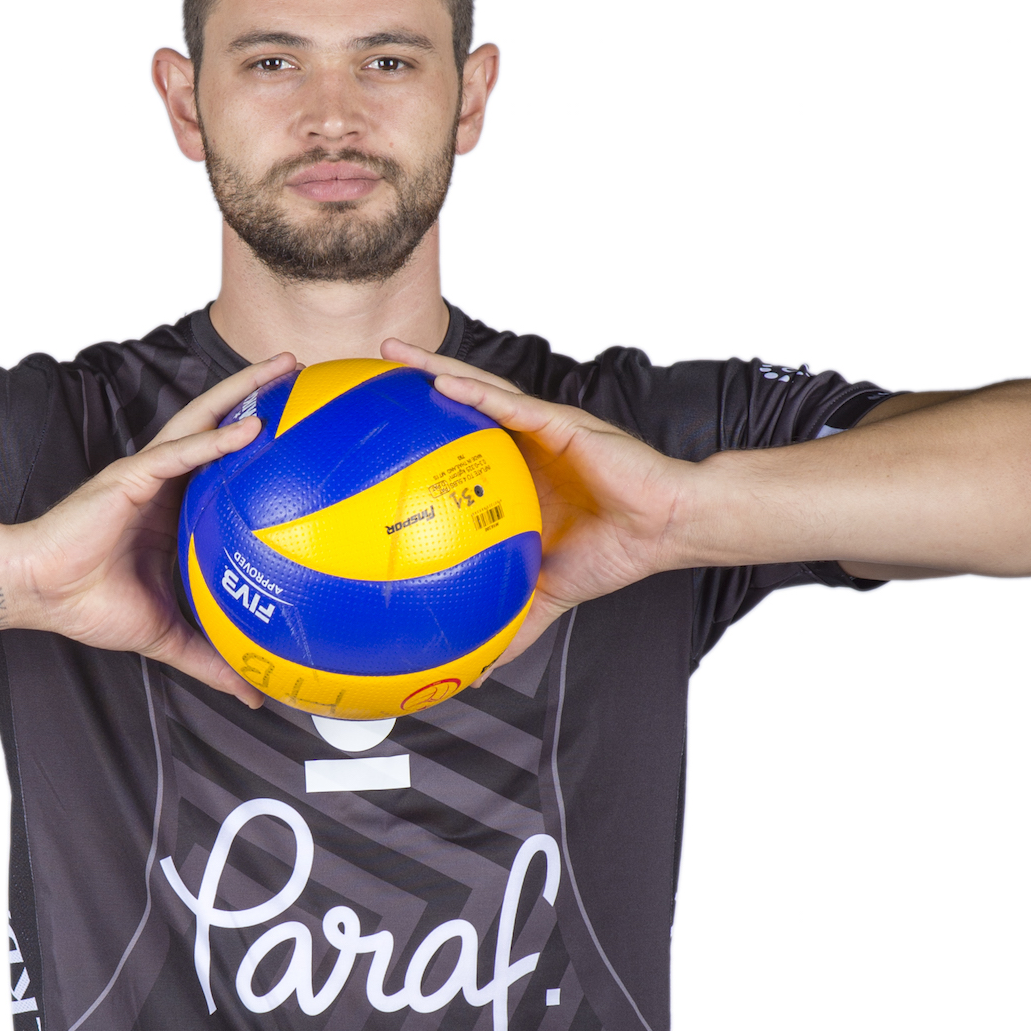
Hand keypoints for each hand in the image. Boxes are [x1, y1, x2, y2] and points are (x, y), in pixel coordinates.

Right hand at [6, 354, 293, 702]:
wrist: (40, 592)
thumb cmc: (90, 604)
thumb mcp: (168, 635)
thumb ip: (211, 657)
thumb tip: (254, 694)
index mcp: (174, 509)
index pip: (222, 466)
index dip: (258, 443)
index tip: (302, 431)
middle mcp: (165, 482)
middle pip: (218, 425)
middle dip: (258, 393)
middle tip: (300, 371)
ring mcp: (148, 475)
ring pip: (202, 421)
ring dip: (243, 392)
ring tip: (283, 369)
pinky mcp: (130, 477)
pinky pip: (178, 453)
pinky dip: (214, 440)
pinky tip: (249, 427)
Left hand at [381, 340, 689, 657]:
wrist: (662, 530)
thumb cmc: (614, 550)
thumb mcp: (545, 596)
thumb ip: (511, 627)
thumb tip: (477, 672)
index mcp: (512, 475)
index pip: (456, 447)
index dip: (417, 433)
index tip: (371, 433)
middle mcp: (520, 445)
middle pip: (456, 406)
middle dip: (412, 385)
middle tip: (368, 374)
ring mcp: (538, 430)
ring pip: (477, 391)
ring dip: (434, 370)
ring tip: (394, 358)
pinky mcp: (562, 424)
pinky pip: (513, 405)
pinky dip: (477, 395)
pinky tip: (443, 384)